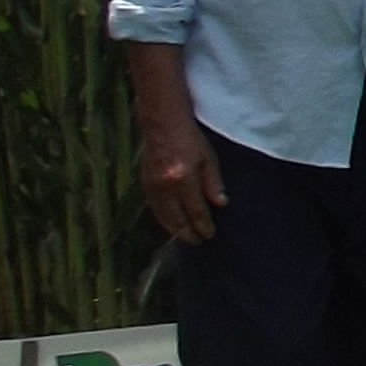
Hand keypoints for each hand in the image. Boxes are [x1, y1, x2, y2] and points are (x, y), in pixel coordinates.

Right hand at [140, 115, 229, 245]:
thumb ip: (213, 183)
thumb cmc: (189, 138)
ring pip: (162, 216)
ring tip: (185, 236)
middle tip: (198, 241)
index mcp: (183, 178)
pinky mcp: (144, 183)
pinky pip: (153, 207)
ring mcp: (152, 186)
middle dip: (187, 232)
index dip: (202, 225)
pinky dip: (162, 218)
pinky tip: (170, 222)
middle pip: (176, 218)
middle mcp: (165, 186)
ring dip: (173, 229)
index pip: (195, 210)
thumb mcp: (209, 158)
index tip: (209, 234)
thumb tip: (220, 204)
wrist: (162, 124)